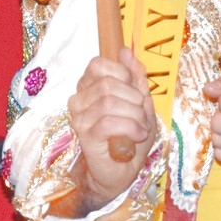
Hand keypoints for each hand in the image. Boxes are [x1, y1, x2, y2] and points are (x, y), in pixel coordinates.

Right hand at [67, 48, 158, 208]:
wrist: (124, 170)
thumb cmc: (131, 136)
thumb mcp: (141, 101)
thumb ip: (134, 76)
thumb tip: (125, 51)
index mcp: (89, 87)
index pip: (98, 64)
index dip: (123, 75)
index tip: (136, 93)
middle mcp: (78, 100)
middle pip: (106, 84)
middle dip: (134, 99)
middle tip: (142, 115)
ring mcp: (78, 118)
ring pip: (108, 102)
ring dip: (135, 115)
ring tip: (140, 127)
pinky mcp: (84, 136)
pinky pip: (108, 122)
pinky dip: (130, 127)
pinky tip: (137, 135)